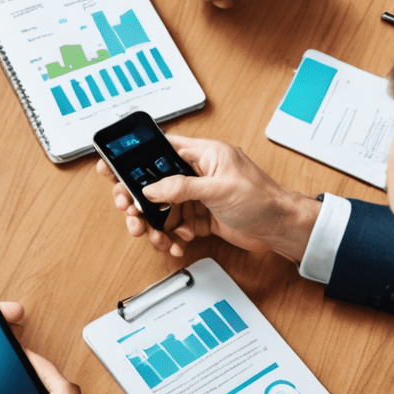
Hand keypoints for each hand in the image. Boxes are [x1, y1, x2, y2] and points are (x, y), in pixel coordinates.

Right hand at [96, 134, 320, 261]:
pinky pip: (175, 226)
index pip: (159, 149)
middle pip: (154, 182)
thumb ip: (181, 187)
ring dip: (153, 224)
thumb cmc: (262, 199)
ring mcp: (197, 196)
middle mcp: (196, 173)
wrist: (282, 229)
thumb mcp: (218, 188)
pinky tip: (175, 243)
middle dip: (138, 200)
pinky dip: (171, 236)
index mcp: (201, 154)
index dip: (133, 156)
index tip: (111, 167)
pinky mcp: (201, 217)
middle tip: (129, 211)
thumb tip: (152, 188)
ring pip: (162, 208)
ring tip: (152, 236)